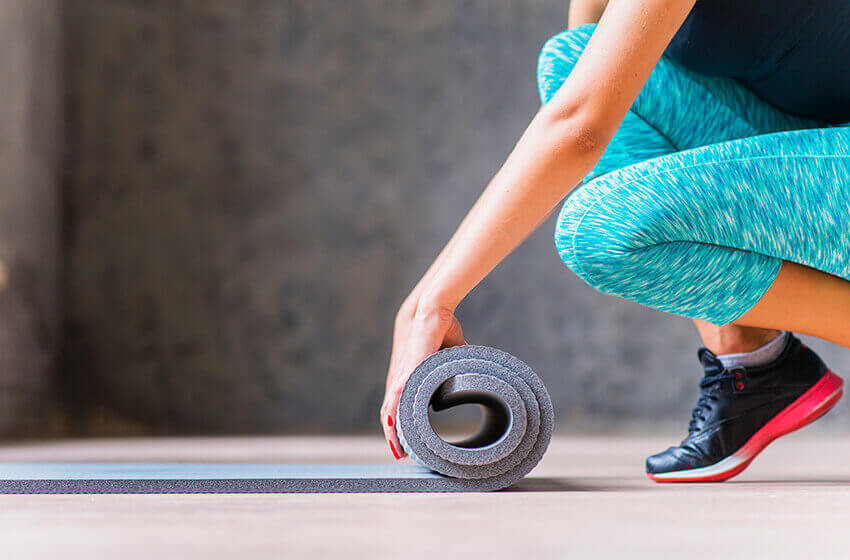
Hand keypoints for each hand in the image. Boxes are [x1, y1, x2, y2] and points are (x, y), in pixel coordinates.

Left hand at [380, 299, 465, 458]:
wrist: (434, 308)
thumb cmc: (440, 327)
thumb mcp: (452, 354)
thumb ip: (459, 365)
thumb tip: (478, 373)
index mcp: (410, 378)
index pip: (400, 407)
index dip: (402, 426)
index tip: (408, 444)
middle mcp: (401, 379)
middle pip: (391, 414)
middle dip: (395, 437)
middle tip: (402, 455)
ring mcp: (402, 374)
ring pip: (390, 409)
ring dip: (392, 432)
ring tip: (397, 450)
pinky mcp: (407, 369)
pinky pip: (396, 395)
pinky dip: (393, 413)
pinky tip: (392, 428)